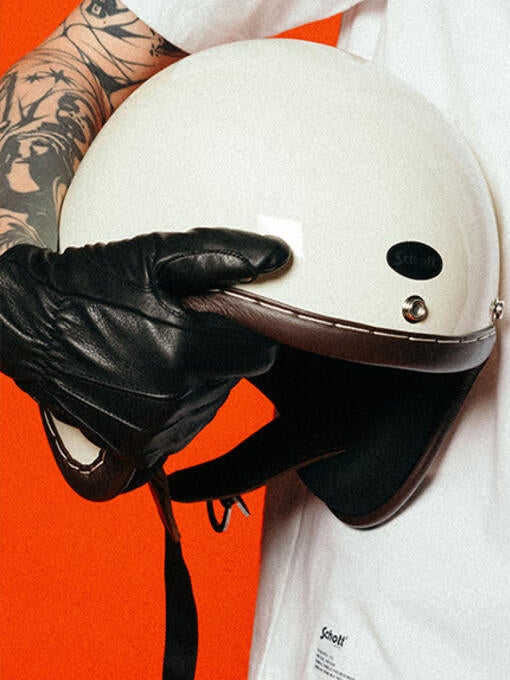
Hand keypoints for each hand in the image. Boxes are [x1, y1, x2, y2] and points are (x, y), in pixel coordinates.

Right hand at [0, 228, 289, 481]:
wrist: (32, 322)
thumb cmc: (96, 280)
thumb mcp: (160, 253)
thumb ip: (226, 254)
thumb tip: (281, 258)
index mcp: (183, 349)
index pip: (260, 352)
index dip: (248, 332)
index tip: (224, 316)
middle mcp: (169, 398)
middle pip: (233, 380)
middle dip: (221, 355)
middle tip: (181, 328)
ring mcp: (147, 430)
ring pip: (208, 408)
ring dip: (198, 383)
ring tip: (158, 350)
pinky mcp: (128, 451)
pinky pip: (177, 434)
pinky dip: (173, 411)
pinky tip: (148, 381)